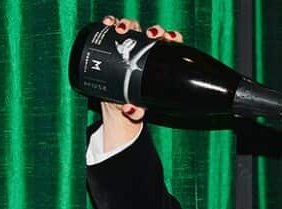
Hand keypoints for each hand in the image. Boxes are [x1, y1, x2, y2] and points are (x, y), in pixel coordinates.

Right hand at [98, 16, 183, 149]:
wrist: (117, 103)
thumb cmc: (135, 103)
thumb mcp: (138, 108)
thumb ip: (136, 111)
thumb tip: (130, 110)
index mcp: (160, 60)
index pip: (171, 43)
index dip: (172, 37)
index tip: (169, 39)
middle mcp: (147, 49)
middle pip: (153, 32)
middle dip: (153, 30)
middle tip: (150, 35)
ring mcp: (131, 44)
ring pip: (134, 27)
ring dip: (129, 24)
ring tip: (123, 30)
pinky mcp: (115, 43)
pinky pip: (114, 29)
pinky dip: (112, 23)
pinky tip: (109, 24)